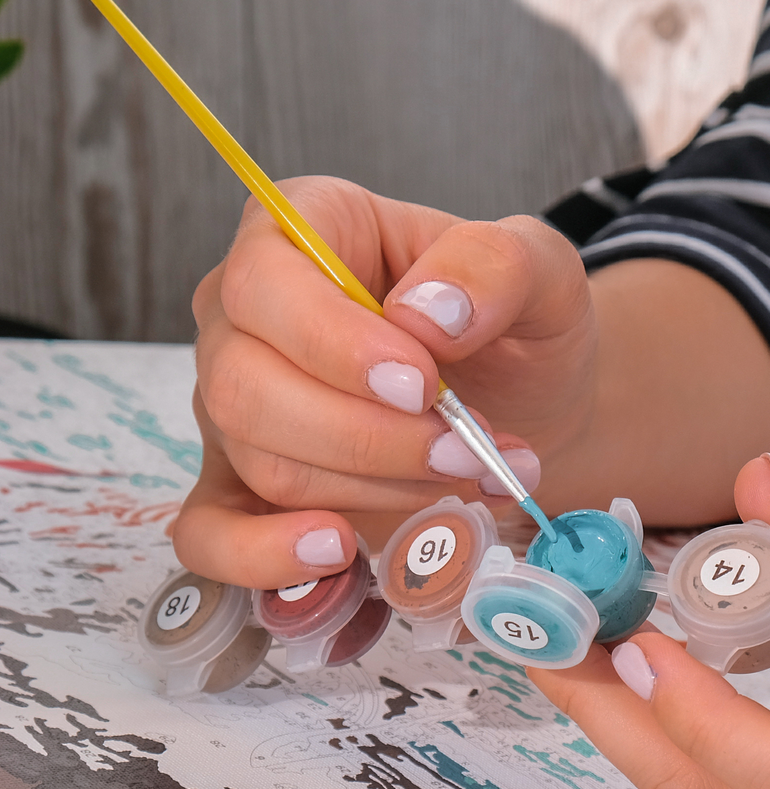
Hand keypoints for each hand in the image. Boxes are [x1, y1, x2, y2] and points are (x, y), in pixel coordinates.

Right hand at [173, 178, 595, 586]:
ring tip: (463, 479)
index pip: (264, 281)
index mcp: (303, 232)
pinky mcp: (244, 486)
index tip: (423, 385)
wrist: (526, 406)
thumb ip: (494, 268)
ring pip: (260, 462)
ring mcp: (234, 406)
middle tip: (464, 450)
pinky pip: (210, 533)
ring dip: (370, 488)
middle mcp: (246, 316)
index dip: (333, 342)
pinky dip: (264, 556)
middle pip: (245, 385)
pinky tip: (337, 550)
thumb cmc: (514, 328)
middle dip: (365, 436)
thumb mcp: (539, 273)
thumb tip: (426, 316)